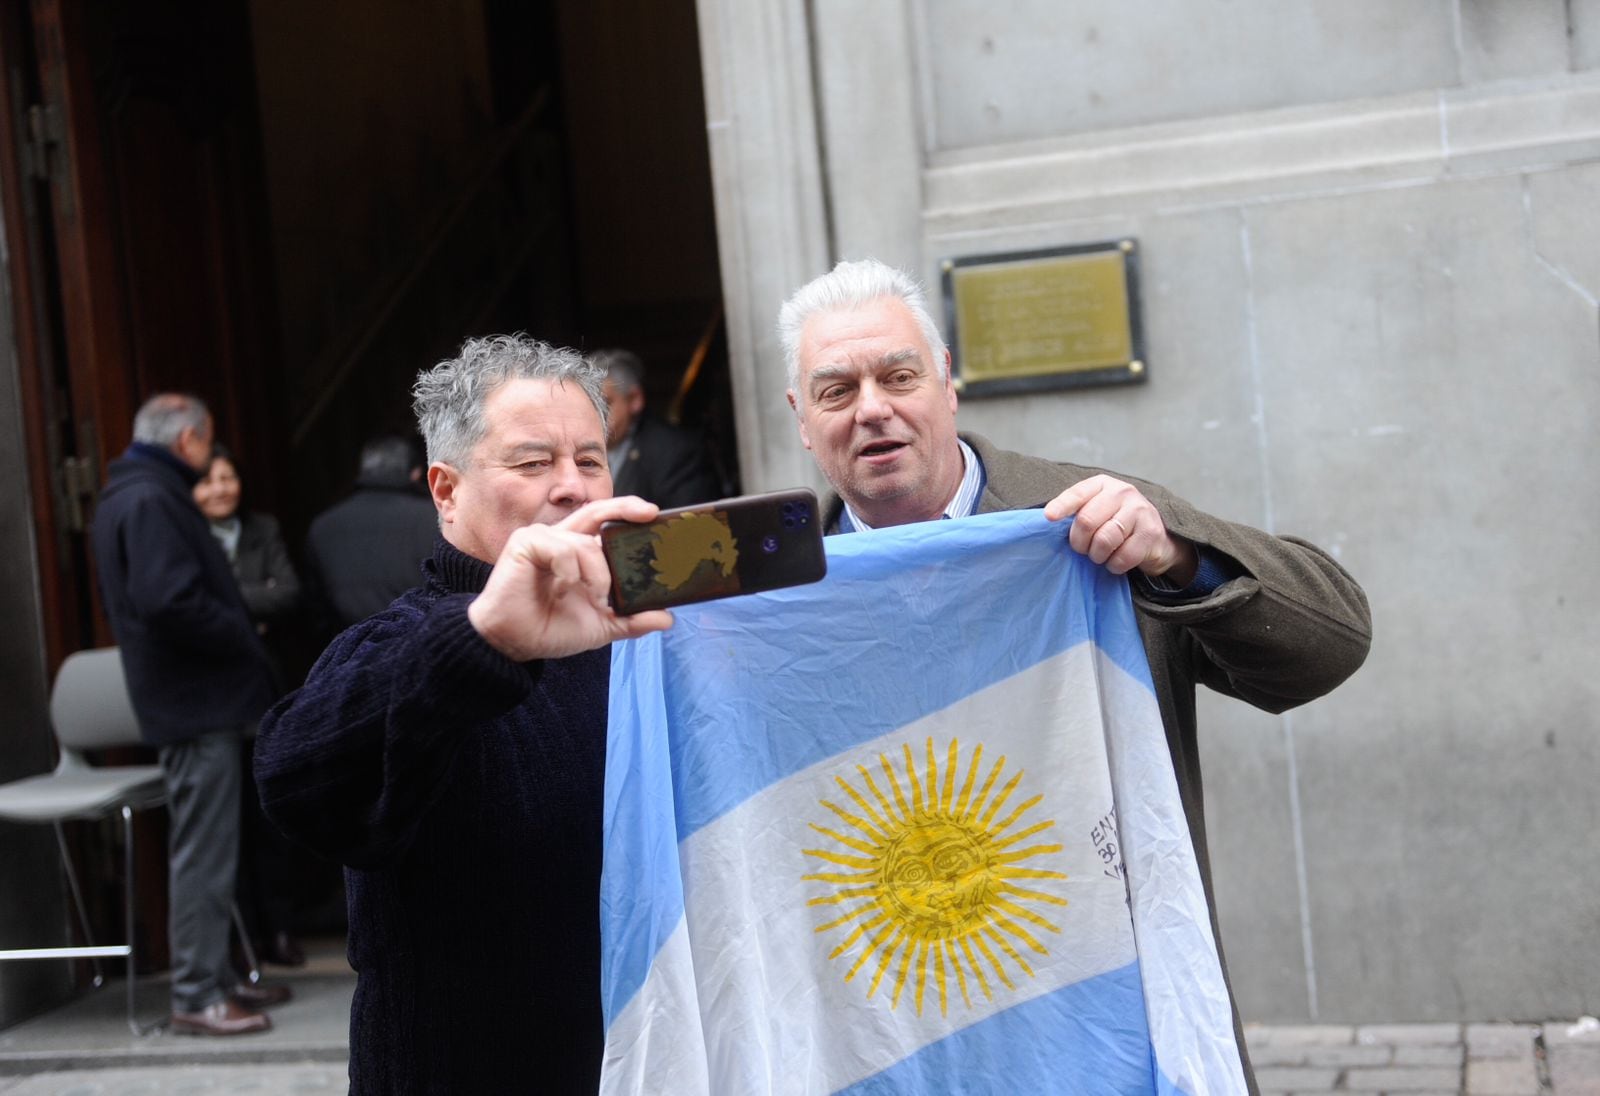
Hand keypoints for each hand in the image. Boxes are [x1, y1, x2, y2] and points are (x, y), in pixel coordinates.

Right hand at [467, 496, 672, 660]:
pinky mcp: (525, 542)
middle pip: (597, 511)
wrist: (514, 642)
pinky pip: (561, 548)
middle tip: (648, 512)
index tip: (655, 516)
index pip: (607, 526)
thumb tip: (667, 619)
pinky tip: (563, 588)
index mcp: (579, 553)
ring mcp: (543, 538)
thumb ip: (632, 620)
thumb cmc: (550, 629)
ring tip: (596, 598)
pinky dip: (570, 571)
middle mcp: (562, 540)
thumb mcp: (601, 626)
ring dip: (598, 574)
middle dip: (625, 506)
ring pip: (585, 543)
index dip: (629, 517)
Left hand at [1043, 475, 1197, 582]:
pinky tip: (1115, 562)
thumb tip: (1049, 522)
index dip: (1062, 506)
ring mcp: (1139, 511)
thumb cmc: (1116, 522)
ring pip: (1104, 540)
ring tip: (1099, 556)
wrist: (1156, 537)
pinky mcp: (1150, 533)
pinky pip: (1123, 556)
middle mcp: (1122, 492)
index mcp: (1103, 484)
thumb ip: (1077, 512)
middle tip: (1082, 549)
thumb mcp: (1097, 509)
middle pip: (1087, 520)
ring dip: (1097, 555)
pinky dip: (1114, 565)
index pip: (1078, 493)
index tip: (1049, 517)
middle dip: (1079, 542)